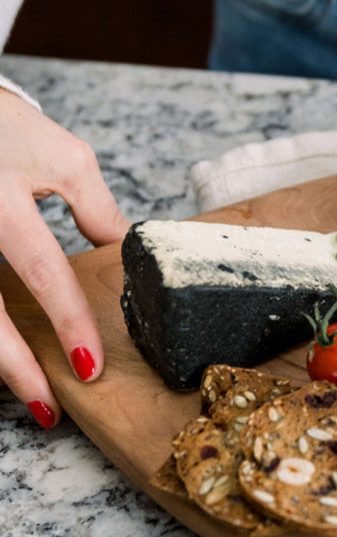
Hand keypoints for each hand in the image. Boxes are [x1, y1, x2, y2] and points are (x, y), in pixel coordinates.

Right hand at [0, 89, 129, 426]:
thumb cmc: (4, 126)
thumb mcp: (63, 158)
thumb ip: (95, 211)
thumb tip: (124, 256)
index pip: (42, 271)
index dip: (68, 321)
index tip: (90, 365)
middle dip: (14, 368)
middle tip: (47, 410)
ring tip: (28, 395)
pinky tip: (5, 356)